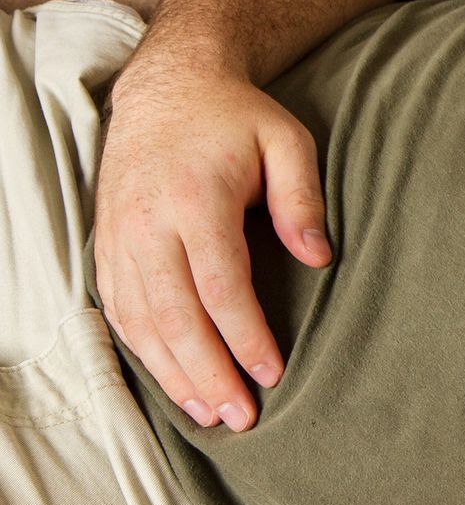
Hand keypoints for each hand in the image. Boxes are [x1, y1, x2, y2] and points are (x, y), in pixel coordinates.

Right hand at [93, 61, 331, 430]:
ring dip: (173, 373)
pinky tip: (172, 378)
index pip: (219, 284)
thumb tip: (318, 259)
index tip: (271, 372)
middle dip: (208, 372)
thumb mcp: (287, 140)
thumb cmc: (236, 117)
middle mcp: (147, 224)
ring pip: (141, 321)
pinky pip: (120, 309)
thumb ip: (303, 199)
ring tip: (209, 413)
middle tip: (241, 417)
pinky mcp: (106, 245)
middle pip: (175, 315)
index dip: (244, 336)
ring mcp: (119, 237)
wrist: (168, 87)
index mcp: (195, 199)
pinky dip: (143, 350)